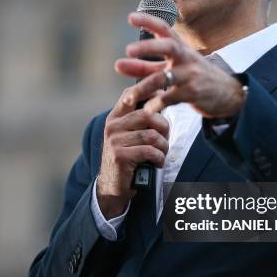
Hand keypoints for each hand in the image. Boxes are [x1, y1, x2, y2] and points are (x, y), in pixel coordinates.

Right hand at [97, 91, 168, 219]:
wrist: (113, 186)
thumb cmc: (129, 158)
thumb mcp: (130, 136)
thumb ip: (140, 120)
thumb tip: (162, 101)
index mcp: (115, 117)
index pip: (130, 94)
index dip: (148, 90)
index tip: (163, 96)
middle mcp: (112, 126)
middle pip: (148, 114)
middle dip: (163, 127)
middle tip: (164, 141)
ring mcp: (114, 140)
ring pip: (152, 135)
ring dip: (163, 146)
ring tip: (161, 154)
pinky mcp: (120, 156)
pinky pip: (150, 151)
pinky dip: (159, 158)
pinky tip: (157, 163)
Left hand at [114, 12, 245, 117]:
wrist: (228, 94)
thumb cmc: (195, 77)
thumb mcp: (173, 68)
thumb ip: (146, 67)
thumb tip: (119, 65)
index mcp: (180, 47)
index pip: (164, 28)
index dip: (148, 21)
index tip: (130, 17)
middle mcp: (186, 57)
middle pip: (168, 46)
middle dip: (148, 47)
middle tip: (128, 50)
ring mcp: (190, 75)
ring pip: (164, 78)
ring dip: (143, 87)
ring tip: (128, 97)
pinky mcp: (193, 93)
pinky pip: (171, 98)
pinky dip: (157, 104)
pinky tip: (147, 109)